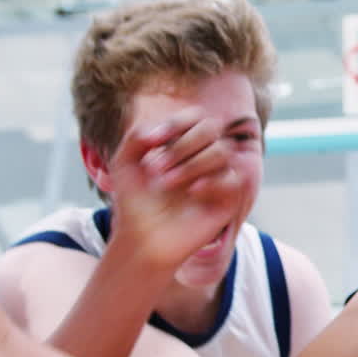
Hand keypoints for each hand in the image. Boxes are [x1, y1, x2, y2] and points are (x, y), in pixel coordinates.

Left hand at [107, 107, 241, 268]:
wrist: (142, 239)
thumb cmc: (133, 202)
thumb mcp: (124, 163)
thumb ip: (137, 135)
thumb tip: (159, 129)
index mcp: (183, 144)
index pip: (195, 117)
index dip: (175, 123)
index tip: (150, 143)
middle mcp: (203, 157)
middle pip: (210, 128)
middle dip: (181, 145)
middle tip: (153, 169)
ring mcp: (217, 177)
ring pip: (222, 151)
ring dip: (191, 164)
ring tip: (166, 183)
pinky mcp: (228, 200)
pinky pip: (234, 178)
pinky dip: (212, 181)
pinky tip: (192, 192)